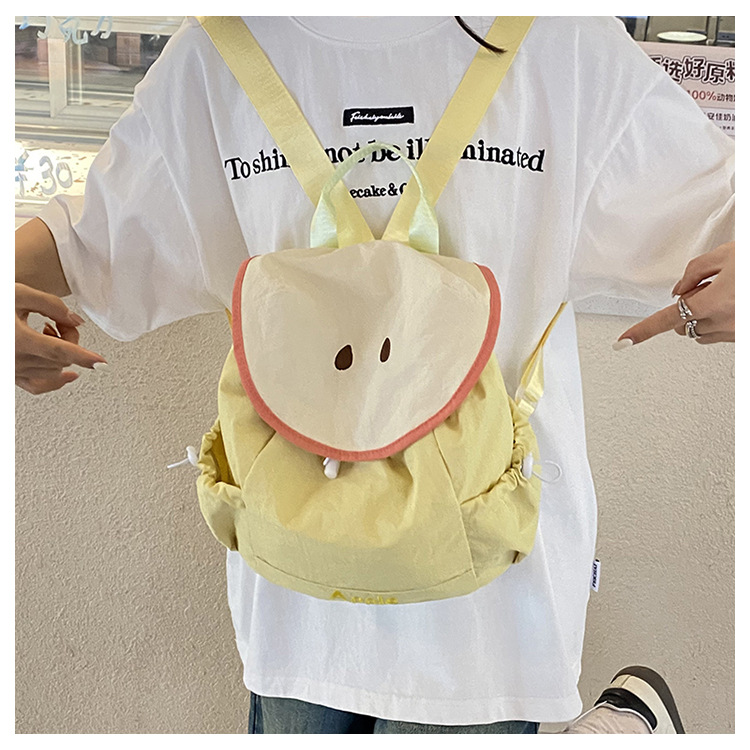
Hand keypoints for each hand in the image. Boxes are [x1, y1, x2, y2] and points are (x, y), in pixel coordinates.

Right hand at [16, 283, 106, 393]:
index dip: (83, 356)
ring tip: (46, 333)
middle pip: (61, 358)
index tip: (101, 363)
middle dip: (69, 339)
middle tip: (58, 322)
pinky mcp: (10, 376)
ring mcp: (11, 371)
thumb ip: (51, 304)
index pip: (59, 351)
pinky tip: (67, 374)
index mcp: (16, 339)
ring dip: (61, 355)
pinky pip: (38, 387)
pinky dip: (55, 381)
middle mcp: (13, 360)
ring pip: (54, 371)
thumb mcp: (18, 294)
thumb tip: (76, 321)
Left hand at [614, 241, 734, 347]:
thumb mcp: (726, 255)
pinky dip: (717, 322)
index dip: (643, 330)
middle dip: (684, 309)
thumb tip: (679, 289)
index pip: (667, 319)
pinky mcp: (743, 338)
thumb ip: (695, 271)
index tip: (625, 340)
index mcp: (713, 302)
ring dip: (700, 317)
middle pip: (681, 325)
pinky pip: (719, 335)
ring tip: (724, 295)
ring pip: (699, 333)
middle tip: (707, 287)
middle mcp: (724, 322)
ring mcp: (735, 332)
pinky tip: (732, 304)